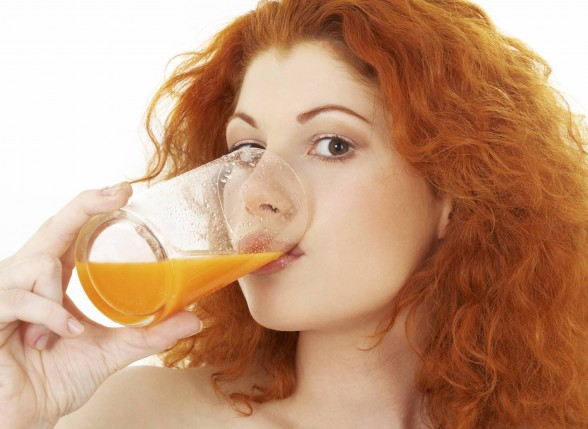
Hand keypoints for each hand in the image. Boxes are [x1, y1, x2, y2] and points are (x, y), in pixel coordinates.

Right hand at [0, 184, 201, 427]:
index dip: (92, 206)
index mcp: (53, 278)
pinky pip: (21, 298)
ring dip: (59, 295)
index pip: (70, 231)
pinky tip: (63, 334)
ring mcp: (5, 291)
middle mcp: (27, 277)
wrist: (23, 415)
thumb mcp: (110, 351)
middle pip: (53, 227)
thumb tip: (194, 320)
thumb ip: (149, 335)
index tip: (124, 191)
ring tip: (69, 333)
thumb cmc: (55, 379)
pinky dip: (48, 315)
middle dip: (84, 205)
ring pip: (39, 262)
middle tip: (119, 195)